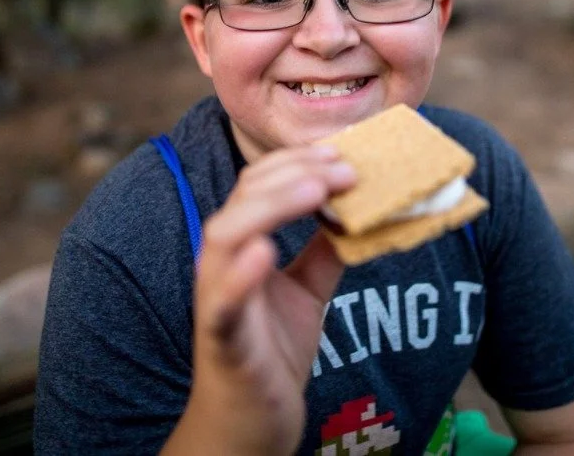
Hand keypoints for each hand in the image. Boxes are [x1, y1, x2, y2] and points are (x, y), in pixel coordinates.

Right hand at [168, 144, 356, 455]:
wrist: (251, 419)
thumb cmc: (271, 349)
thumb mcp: (309, 290)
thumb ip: (325, 251)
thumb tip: (357, 210)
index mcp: (242, 243)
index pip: (260, 184)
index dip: (299, 162)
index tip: (342, 154)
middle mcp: (222, 261)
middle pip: (244, 196)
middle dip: (295, 173)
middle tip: (344, 168)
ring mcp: (216, 297)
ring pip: (224, 234)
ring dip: (270, 206)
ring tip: (316, 190)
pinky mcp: (220, 338)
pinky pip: (221, 302)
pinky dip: (239, 274)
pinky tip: (266, 251)